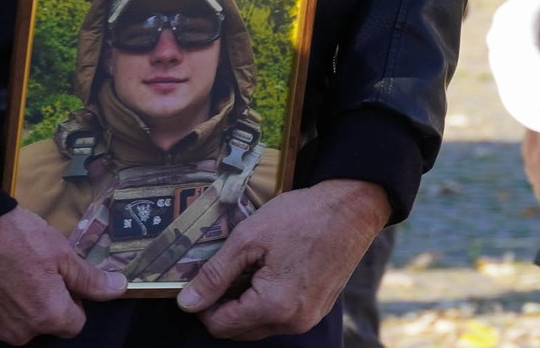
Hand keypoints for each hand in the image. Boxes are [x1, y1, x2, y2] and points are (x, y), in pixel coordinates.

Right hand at [0, 206, 125, 343]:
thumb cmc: (16, 236)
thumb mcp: (61, 252)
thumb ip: (90, 279)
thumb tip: (119, 288)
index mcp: (49, 316)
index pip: (74, 323)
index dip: (71, 300)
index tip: (59, 279)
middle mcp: (21, 333)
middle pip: (42, 325)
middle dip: (41, 303)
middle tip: (31, 270)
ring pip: (14, 325)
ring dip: (15, 307)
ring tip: (6, 272)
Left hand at [178, 178, 389, 338]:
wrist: (351, 209)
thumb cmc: (302, 217)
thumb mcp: (248, 238)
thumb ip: (215, 274)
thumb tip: (187, 302)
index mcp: (274, 307)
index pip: (220, 326)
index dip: (202, 304)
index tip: (200, 280)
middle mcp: (293, 322)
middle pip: (238, 330)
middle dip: (223, 305)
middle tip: (222, 270)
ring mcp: (307, 318)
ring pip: (258, 325)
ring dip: (244, 303)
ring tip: (247, 265)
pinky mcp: (316, 309)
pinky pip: (279, 316)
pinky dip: (265, 300)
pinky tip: (267, 270)